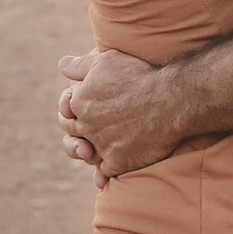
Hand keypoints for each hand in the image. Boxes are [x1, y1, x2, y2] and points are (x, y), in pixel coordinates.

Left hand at [59, 45, 187, 178]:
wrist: (170, 99)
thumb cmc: (139, 75)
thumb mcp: (105, 61)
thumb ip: (80, 65)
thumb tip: (62, 65)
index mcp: (79, 102)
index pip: (66, 112)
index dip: (71, 112)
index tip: (84, 111)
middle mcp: (86, 126)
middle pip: (73, 135)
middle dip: (78, 134)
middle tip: (88, 133)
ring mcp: (102, 146)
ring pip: (88, 155)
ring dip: (89, 154)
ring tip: (97, 150)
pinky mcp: (118, 163)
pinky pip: (105, 171)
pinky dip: (104, 172)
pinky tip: (107, 171)